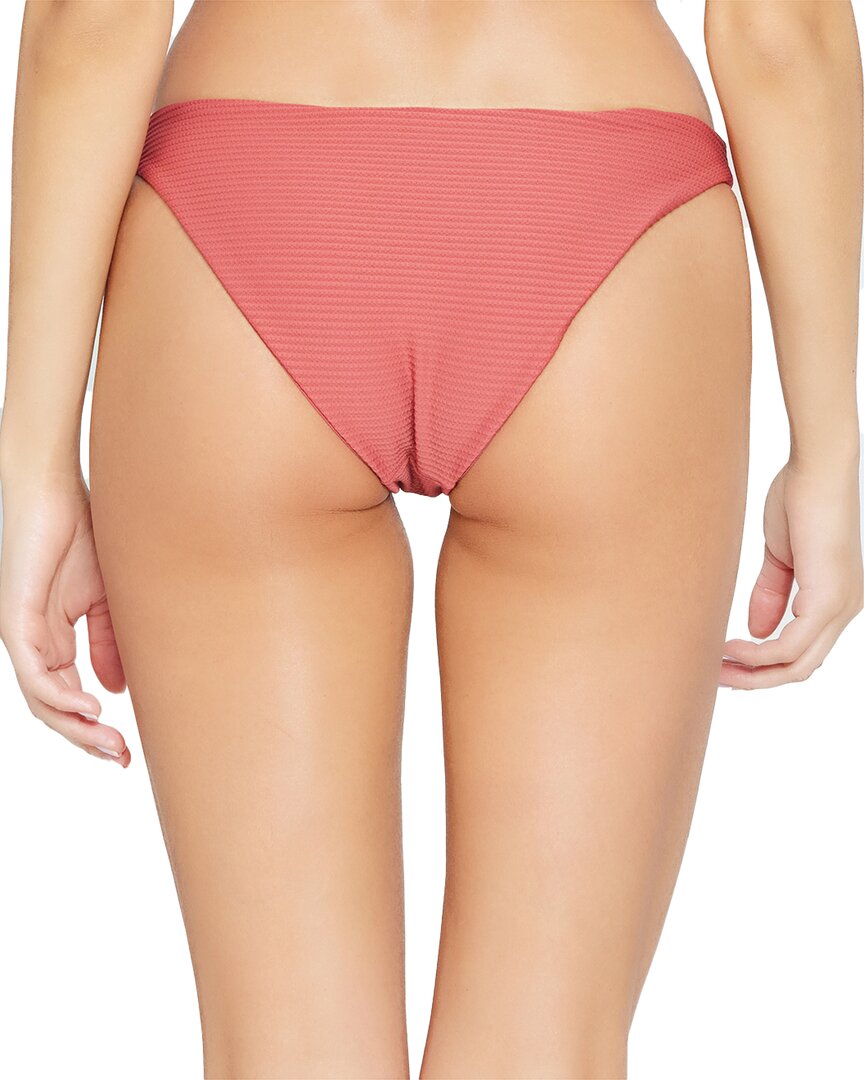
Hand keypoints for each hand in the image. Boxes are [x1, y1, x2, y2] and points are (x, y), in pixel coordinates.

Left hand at [0, 473, 129, 763]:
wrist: (58, 490)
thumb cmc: (85, 533)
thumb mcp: (108, 599)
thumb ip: (110, 643)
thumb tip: (116, 690)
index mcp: (53, 640)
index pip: (70, 698)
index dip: (96, 728)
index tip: (129, 749)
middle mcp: (33, 645)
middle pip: (55, 710)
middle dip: (89, 740)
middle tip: (122, 759)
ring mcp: (22, 635)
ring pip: (42, 701)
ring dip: (76, 728)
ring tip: (110, 743)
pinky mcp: (16, 621)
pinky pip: (34, 674)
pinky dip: (61, 696)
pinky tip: (89, 709)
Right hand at [720, 457, 862, 688]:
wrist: (817, 469)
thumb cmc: (801, 498)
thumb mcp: (780, 557)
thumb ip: (770, 595)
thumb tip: (756, 631)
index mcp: (834, 599)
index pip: (801, 652)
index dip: (763, 666)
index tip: (724, 663)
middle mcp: (843, 609)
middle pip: (800, 668)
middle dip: (755, 678)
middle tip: (716, 676)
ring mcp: (840, 607)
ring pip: (797, 665)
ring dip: (752, 673)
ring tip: (717, 666)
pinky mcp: (829, 600)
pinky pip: (790, 647)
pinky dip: (757, 655)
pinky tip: (730, 648)